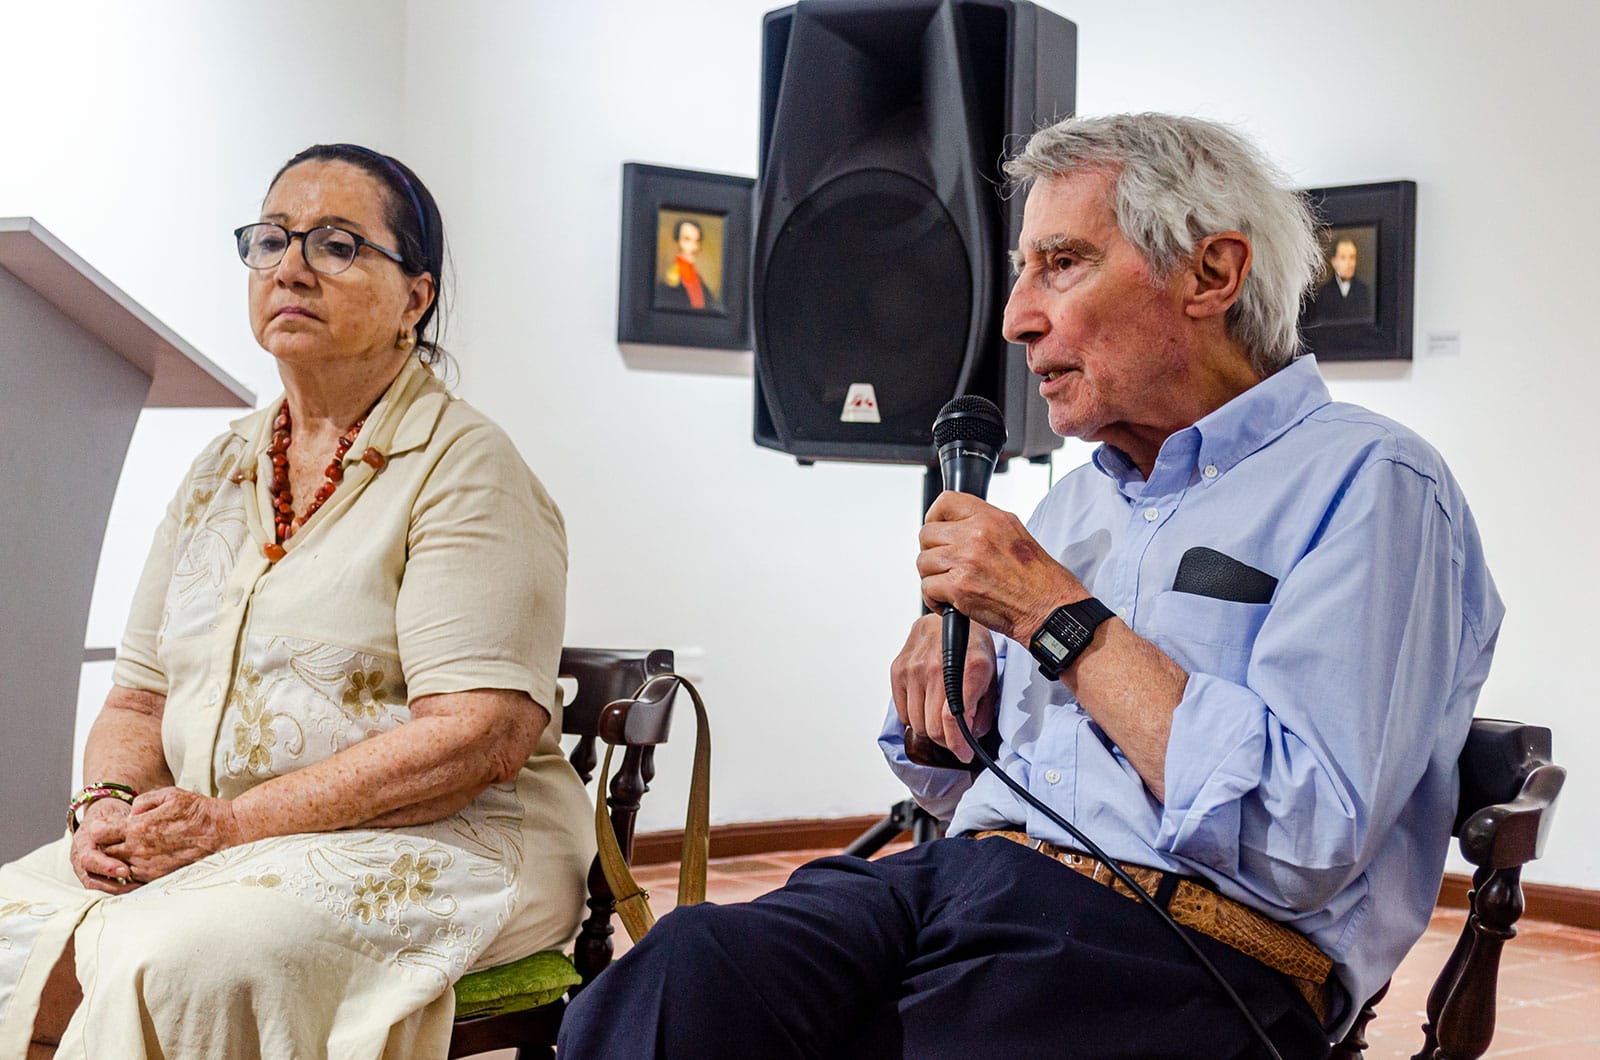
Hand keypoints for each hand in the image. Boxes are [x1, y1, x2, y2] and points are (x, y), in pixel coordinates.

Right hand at [69, 799, 139, 894]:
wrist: (102, 817)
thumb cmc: (111, 815)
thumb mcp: (114, 813)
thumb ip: (122, 822)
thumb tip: (137, 822)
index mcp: (84, 839)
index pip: (89, 857)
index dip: (106, 866)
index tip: (125, 870)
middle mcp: (80, 855)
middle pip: (90, 876)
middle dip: (112, 883)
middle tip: (135, 884)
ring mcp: (83, 868)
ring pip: (95, 886)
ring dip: (116, 890)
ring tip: (138, 888)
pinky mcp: (91, 875)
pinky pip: (100, 887)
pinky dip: (116, 890)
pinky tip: (134, 888)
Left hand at [102, 787, 243, 882]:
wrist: (226, 833)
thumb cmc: (201, 812)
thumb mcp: (171, 794)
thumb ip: (143, 802)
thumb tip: (131, 814)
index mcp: (138, 828)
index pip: (99, 833)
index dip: (99, 829)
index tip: (105, 826)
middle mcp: (139, 850)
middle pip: (105, 853)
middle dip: (106, 846)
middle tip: (115, 839)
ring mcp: (148, 867)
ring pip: (117, 867)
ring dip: (119, 860)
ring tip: (132, 850)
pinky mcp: (158, 877)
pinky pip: (134, 878)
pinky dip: (133, 870)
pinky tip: (144, 860)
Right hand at [890, 613, 999, 763]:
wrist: (950, 614)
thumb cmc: (972, 644)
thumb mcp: (990, 674)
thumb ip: (982, 707)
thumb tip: (970, 736)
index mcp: (969, 668)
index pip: (953, 719)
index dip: (958, 745)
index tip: (964, 754)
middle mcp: (937, 667)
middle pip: (933, 727)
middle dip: (946, 740)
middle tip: (954, 737)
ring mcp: (914, 667)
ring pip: (916, 723)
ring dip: (929, 728)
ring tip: (939, 719)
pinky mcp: (898, 668)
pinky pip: (902, 712)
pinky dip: (913, 717)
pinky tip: (925, 706)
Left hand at [917, 492, 1082, 642]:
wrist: (1047, 607)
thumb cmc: (1036, 577)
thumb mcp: (1014, 532)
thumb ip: (983, 523)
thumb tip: (955, 525)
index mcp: (991, 518)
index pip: (946, 501)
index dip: (935, 516)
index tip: (937, 529)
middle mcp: (976, 535)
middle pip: (927, 534)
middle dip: (932, 551)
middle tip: (946, 565)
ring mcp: (965, 561)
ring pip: (923, 562)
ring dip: (932, 576)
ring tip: (949, 584)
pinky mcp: (958, 587)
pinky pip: (927, 587)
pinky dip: (934, 599)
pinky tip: (950, 602)